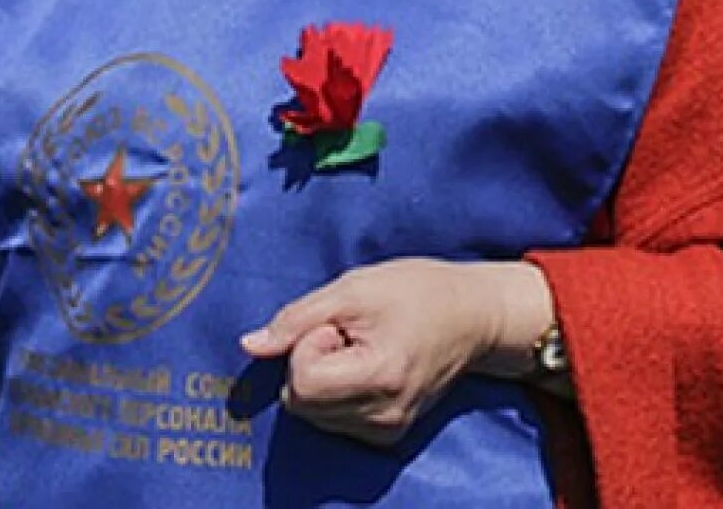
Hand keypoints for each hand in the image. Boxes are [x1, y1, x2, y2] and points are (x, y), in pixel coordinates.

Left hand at [240, 257, 554, 446]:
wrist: (473, 316)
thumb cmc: (417, 290)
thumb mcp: (354, 287)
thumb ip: (297, 318)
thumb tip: (250, 346)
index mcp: (379, 378)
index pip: (302, 383)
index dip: (308, 345)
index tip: (337, 324)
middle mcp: (382, 417)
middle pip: (301, 402)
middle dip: (312, 361)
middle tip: (349, 332)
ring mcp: (386, 431)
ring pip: (313, 413)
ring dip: (324, 376)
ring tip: (362, 345)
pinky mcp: (387, 435)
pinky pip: (332, 419)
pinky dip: (338, 391)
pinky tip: (368, 363)